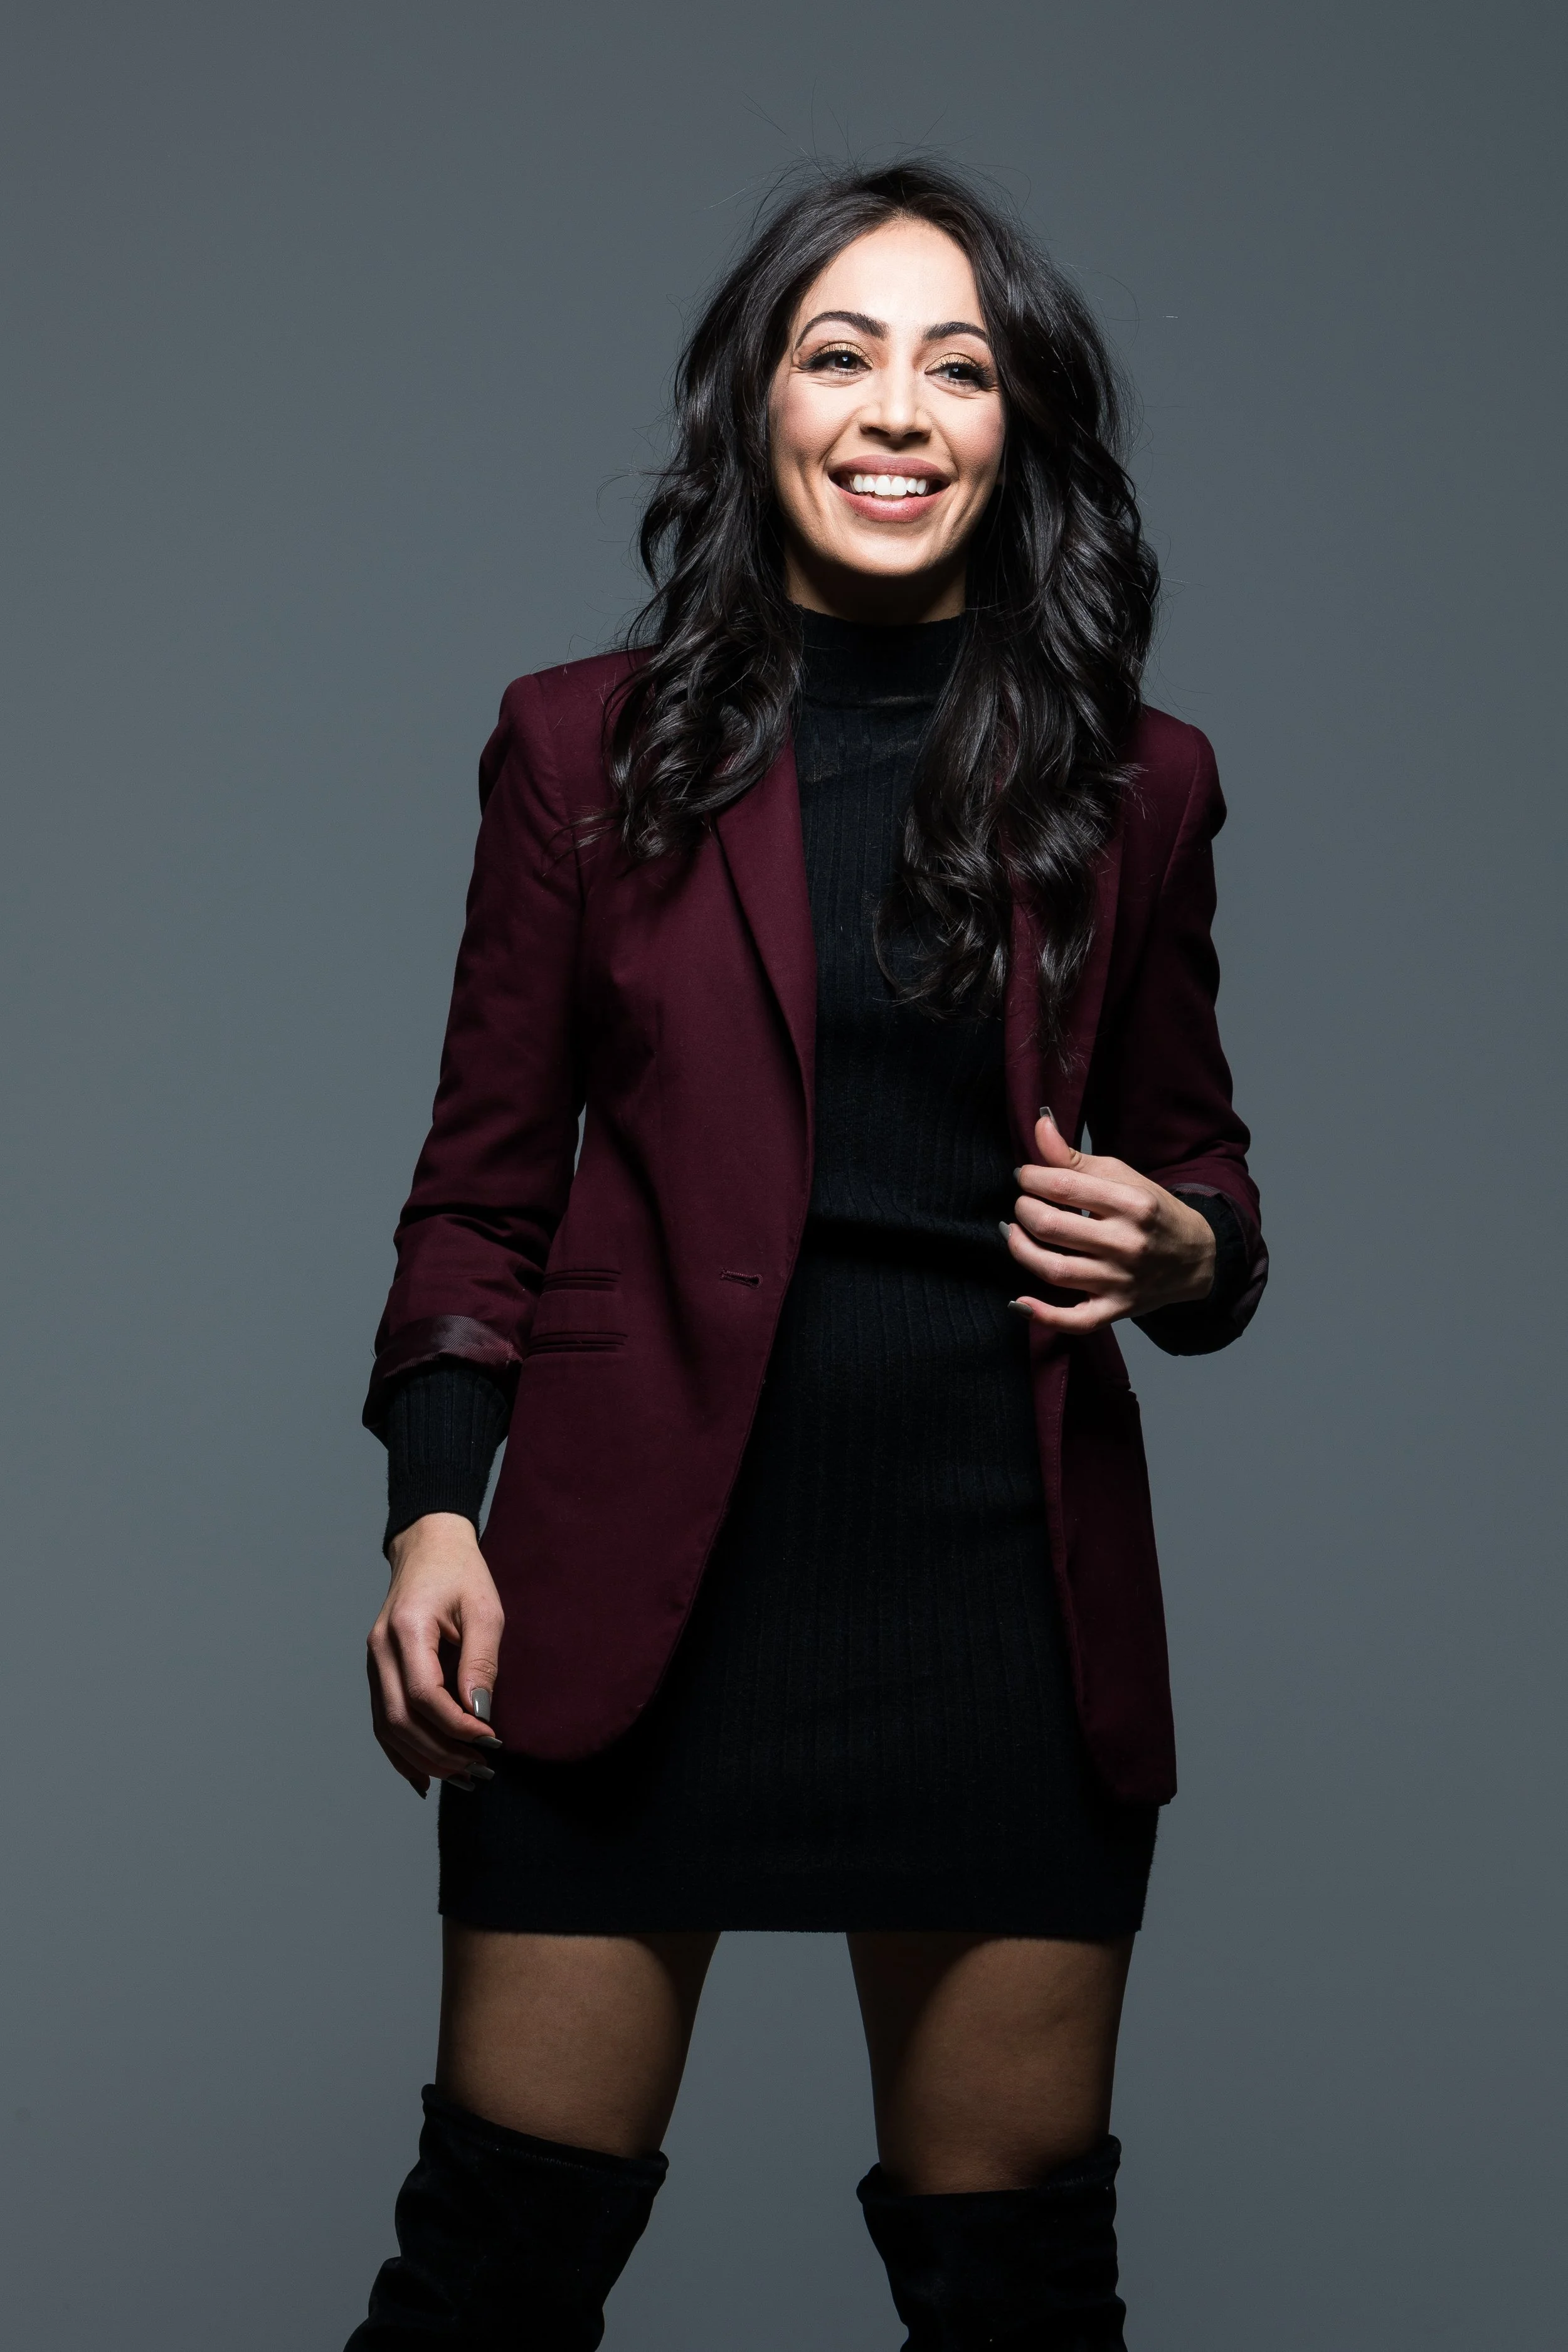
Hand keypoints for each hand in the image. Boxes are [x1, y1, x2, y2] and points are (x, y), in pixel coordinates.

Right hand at [367, 1513, 505, 1796]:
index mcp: (406, 1629)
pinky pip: (383, 1722)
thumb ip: (481, 1662)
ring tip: (464, 1778)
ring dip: (424, 1760)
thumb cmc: (461, 1575)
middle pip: (400, 1719)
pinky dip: (402, 1754)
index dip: (456, 1725)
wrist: (428, 1548)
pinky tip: (427, 1778)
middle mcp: (379, 1650)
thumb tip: (479, 1714)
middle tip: (481, 1770)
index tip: (491, 1741)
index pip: (424, 1694)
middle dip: (441, 1752)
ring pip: (388, 1728)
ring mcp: (372, 1663)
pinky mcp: (377, 1673)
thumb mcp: (484, 1610)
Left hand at [1002, 1110, 1216, 1333]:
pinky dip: (1043, 1314)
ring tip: (1014, 1232)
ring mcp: (1120, 1281)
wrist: (1196, 1257)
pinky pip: (1075, 1320)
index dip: (1031, 1178)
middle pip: (1052, 1228)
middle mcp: (1127, 1244)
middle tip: (1021, 1203)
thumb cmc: (1152, 1211)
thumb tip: (1039, 1123)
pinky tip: (1019, 1301)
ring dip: (1020, 1249)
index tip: (1025, 1176)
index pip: (1064, 1186)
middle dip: (1024, 1210)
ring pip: (1053, 1270)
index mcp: (1131, 1204)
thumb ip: (1075, 1157)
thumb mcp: (1122, 1176)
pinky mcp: (1116, 1310)